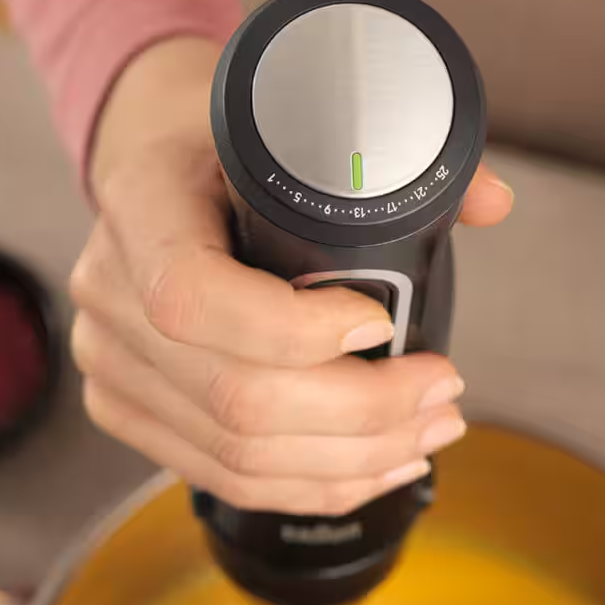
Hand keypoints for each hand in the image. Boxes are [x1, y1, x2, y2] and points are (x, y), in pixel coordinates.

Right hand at [70, 38, 512, 515]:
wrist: (163, 170)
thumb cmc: (229, 145)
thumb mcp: (291, 120)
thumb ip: (393, 151)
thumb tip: (494, 200)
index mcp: (142, 206)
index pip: (196, 298)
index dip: (298, 329)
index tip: (383, 320)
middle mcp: (110, 294)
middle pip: (238, 399)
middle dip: (364, 412)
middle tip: (442, 394)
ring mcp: (115, 362)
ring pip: (239, 455)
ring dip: (353, 459)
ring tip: (428, 433)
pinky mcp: (133, 409)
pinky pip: (223, 475)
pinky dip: (311, 484)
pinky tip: (374, 468)